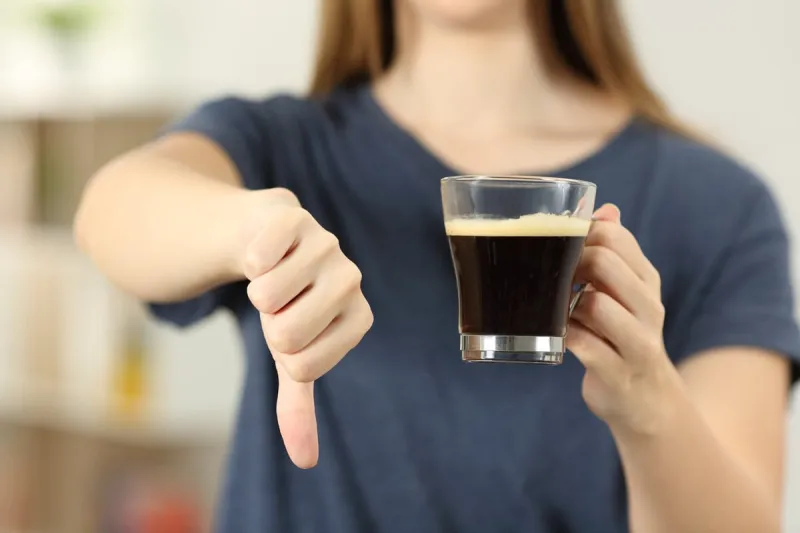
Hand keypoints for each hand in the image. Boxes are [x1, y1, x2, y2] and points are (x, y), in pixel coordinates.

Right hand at [242, 189, 372, 467]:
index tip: (290, 326)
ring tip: (273, 275)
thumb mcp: (290, 355)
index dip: (281, 351)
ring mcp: (327, 246)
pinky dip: (247, 258)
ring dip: (254, 290)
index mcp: (358, 320)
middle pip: (286, 333)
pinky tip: (264, 249)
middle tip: (279, 301)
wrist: (264, 239)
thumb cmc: (286, 304)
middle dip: (266, 322)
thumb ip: (299, 405)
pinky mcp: (296, 216)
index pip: (303, 366)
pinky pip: (259, 255)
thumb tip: (304, 462)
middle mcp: (352, 281)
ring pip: (267, 295)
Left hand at [567, 204, 682, 435]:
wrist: (648, 402)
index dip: (578, 235)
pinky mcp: (617, 372)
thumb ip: (613, 253)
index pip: (614, 236)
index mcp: (647, 279)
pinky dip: (562, 335)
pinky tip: (556, 334)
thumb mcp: (627, 293)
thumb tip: (605, 209)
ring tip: (557, 309)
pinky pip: (581, 343)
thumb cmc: (624, 336)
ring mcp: (636, 341)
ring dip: (564, 304)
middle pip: (603, 262)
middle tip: (552, 277)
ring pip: (594, 303)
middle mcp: (648, 306)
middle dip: (569, 264)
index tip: (558, 248)